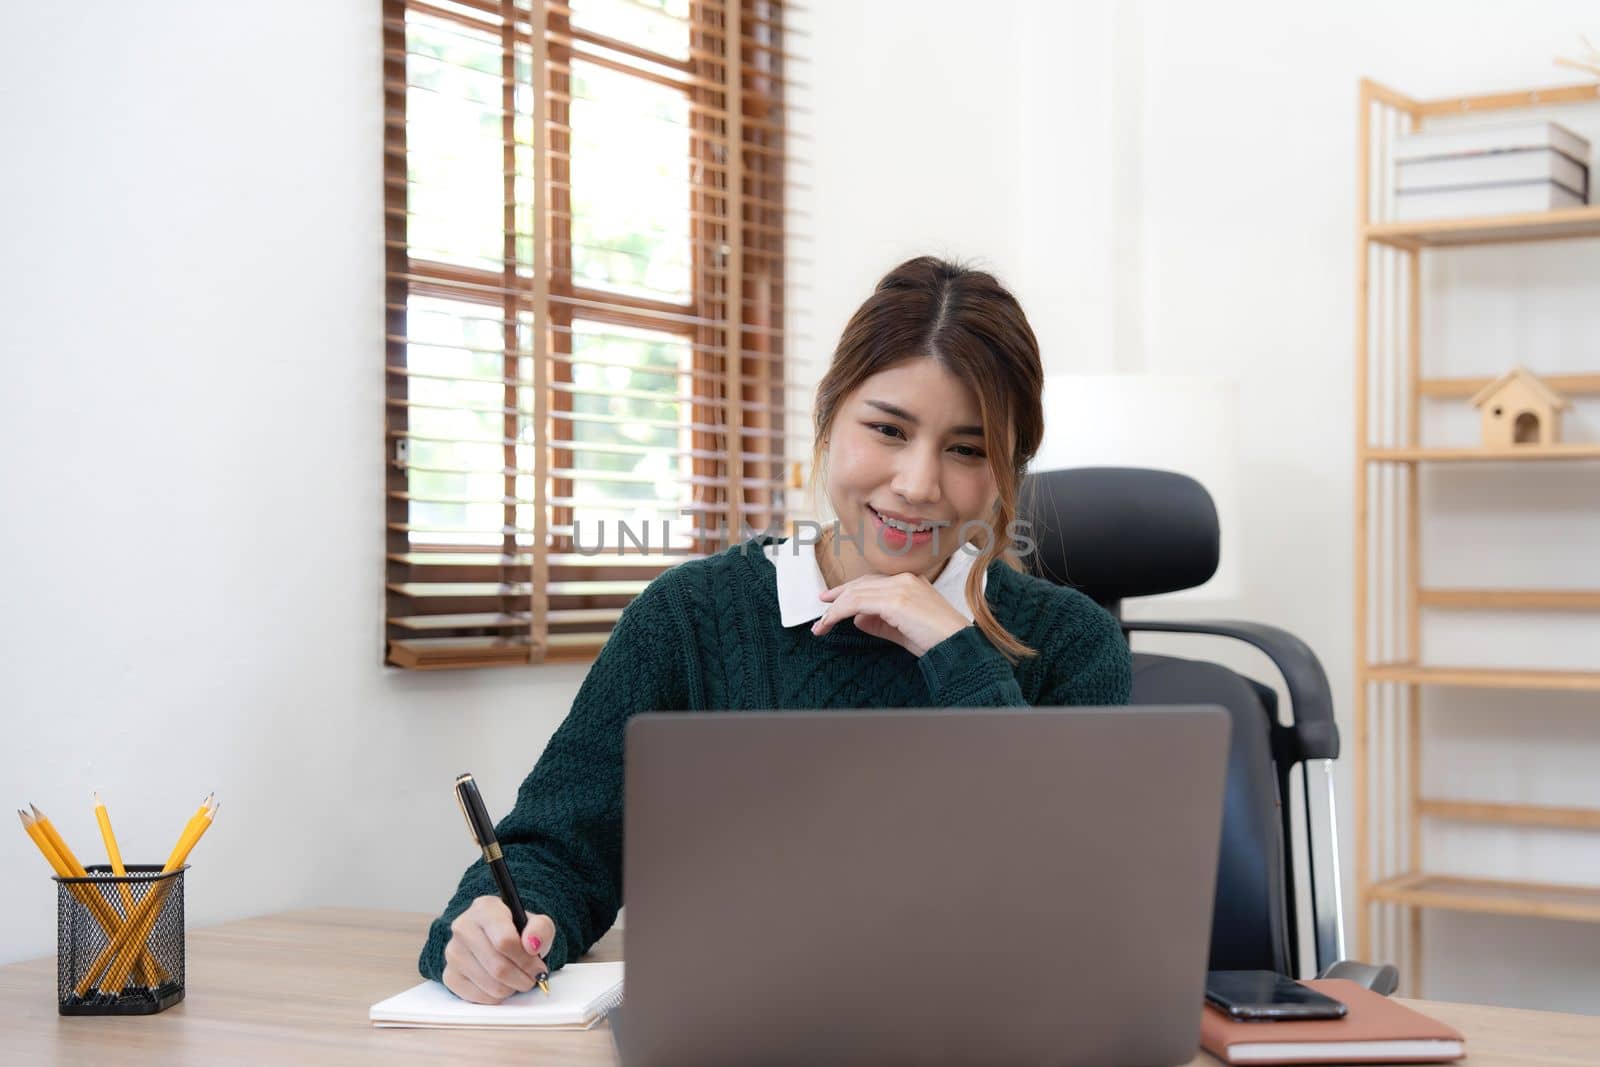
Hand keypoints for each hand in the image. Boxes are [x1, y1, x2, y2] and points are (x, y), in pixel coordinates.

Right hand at [442, 896, 555, 1003]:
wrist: (494, 939)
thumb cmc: (516, 931)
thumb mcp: (536, 923)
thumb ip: (541, 929)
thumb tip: (532, 945)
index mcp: (485, 908)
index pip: (505, 941)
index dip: (527, 960)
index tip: (538, 966)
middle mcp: (463, 927)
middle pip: (499, 967)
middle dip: (523, 978)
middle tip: (532, 978)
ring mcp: (453, 952)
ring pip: (491, 985)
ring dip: (512, 989)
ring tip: (518, 979)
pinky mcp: (449, 975)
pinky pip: (479, 997)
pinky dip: (496, 997)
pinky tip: (501, 984)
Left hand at [812, 571, 969, 656]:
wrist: (957, 645)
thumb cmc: (935, 640)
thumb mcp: (901, 629)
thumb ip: (879, 622)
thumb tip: (857, 619)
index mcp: (910, 581)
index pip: (872, 581)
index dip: (850, 590)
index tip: (832, 600)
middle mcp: (904, 579)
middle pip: (861, 583)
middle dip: (838, 596)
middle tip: (821, 608)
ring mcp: (899, 587)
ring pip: (855, 593)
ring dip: (834, 610)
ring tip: (821, 626)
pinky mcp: (894, 600)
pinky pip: (856, 603)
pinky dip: (839, 613)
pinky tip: (830, 623)